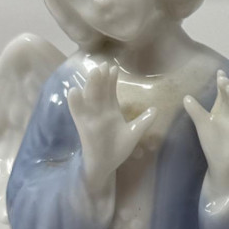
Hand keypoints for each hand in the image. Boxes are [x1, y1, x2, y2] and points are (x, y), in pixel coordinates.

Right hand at [68, 63, 156, 195]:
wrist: (106, 165)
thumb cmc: (117, 149)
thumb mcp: (134, 133)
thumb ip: (144, 121)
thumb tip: (155, 109)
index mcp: (111, 111)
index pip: (110, 91)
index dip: (111, 80)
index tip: (114, 68)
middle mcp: (99, 111)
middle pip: (100, 91)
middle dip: (101, 78)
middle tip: (103, 64)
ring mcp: (91, 117)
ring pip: (90, 98)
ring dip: (90, 85)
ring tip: (93, 72)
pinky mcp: (83, 126)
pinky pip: (77, 113)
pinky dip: (75, 103)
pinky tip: (74, 91)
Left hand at [184, 70, 228, 194]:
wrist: (220, 163)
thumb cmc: (212, 143)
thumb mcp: (202, 124)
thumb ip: (195, 111)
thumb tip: (186, 97)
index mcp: (222, 109)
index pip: (223, 92)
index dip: (222, 82)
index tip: (219, 72)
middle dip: (227, 87)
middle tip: (222, 80)